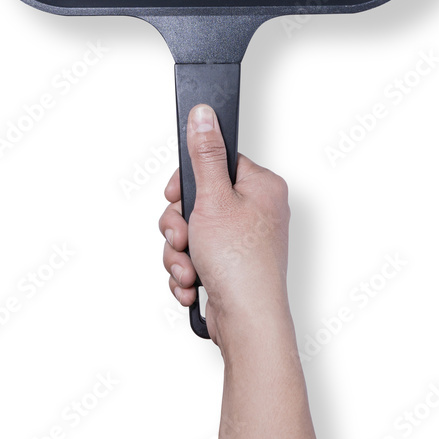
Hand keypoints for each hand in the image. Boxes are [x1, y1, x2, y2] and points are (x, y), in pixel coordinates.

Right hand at [159, 103, 292, 348]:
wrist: (247, 324)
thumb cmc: (241, 265)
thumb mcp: (213, 199)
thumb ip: (204, 155)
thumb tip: (204, 114)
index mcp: (262, 187)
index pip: (216, 163)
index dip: (189, 181)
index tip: (175, 195)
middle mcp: (256, 212)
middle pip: (198, 200)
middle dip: (180, 225)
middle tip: (183, 237)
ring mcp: (243, 241)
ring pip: (192, 232)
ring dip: (180, 252)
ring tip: (189, 268)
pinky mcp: (230, 267)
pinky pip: (196, 258)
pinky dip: (188, 272)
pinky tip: (193, 284)